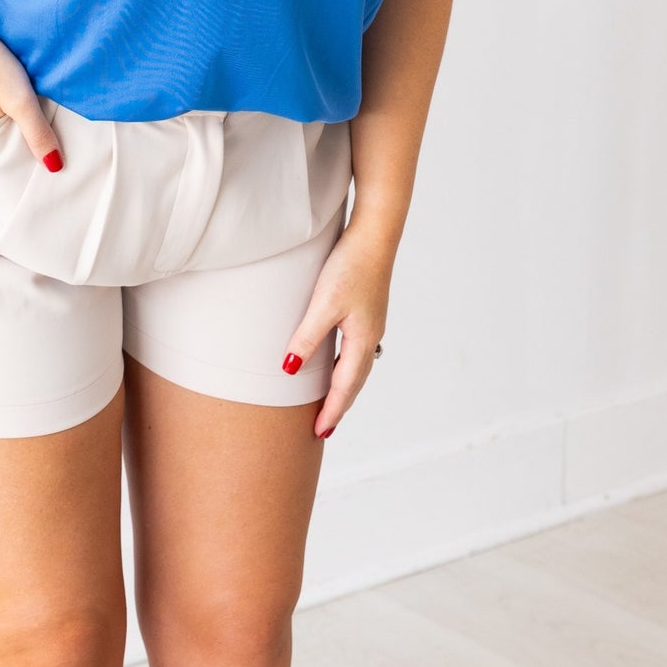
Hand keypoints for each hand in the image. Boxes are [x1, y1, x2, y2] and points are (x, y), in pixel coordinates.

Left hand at [282, 223, 391, 438]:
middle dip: (340, 405)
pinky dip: (347, 365)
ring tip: (331, 401)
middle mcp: (371, 336)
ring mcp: (371, 322)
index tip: (320, 433)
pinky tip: (338, 360)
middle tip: (325, 427)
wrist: (376, 234)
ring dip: (344, 386)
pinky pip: (356, 349)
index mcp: (362, 340)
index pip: (345, 387)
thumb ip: (307, 338)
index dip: (332, 411)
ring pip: (357, 365)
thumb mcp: (324, 304)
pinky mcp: (367, 309)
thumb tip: (290, 370)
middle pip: (355, 381)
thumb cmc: (351, 266)